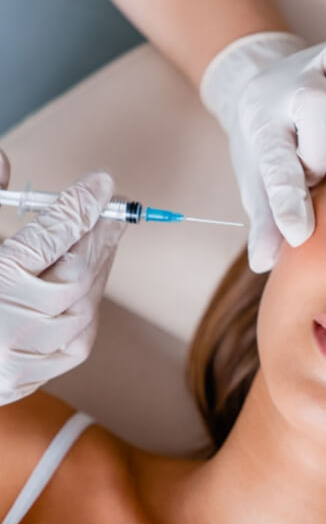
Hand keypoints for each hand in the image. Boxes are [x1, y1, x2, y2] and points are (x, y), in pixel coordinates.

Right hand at [0, 153, 125, 404]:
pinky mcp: (55, 364)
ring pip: (91, 293)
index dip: (81, 205)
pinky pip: (88, 321)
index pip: (51, 235)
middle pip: (82, 265)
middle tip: (116, 203)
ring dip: (100, 258)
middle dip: (103, 229)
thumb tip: (4, 159)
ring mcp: (41, 348)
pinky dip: (90, 292)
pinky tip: (88, 273)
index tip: (102, 181)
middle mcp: (21, 320)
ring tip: (104, 232)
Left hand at [200, 16, 325, 271]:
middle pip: (316, 106)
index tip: (299, 231)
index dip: (287, 200)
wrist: (266, 88)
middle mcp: (290, 90)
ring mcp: (319, 60)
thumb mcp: (260, 183)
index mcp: (263, 131)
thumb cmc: (272, 145)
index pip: (274, 167)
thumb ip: (266, 221)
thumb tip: (262, 263)